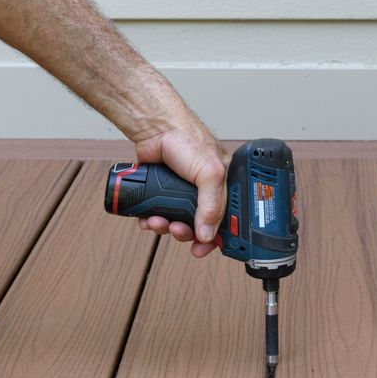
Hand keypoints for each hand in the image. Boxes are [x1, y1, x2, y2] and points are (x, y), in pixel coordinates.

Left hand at [131, 115, 226, 257]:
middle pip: (200, 226)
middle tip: (180, 231)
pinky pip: (159, 215)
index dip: (218, 237)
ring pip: (177, 222)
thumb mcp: (210, 174)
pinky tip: (149, 218)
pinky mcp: (161, 192)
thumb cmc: (188, 140)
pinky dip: (153, 221)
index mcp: (223, 185)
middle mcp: (204, 190)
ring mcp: (182, 192)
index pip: (227, 219)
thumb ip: (212, 206)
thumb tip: (209, 235)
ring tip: (160, 223)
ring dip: (167, 228)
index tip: (206, 248)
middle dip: (187, 233)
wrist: (155, 129)